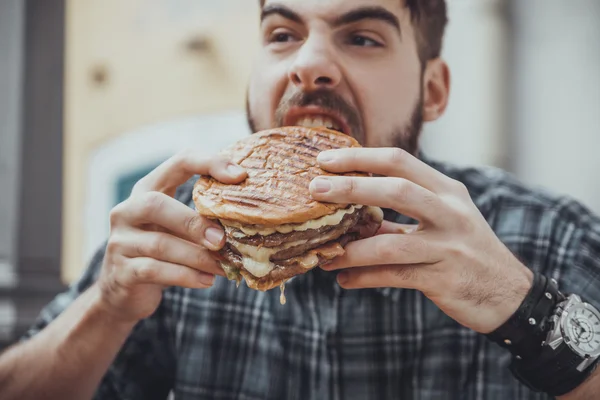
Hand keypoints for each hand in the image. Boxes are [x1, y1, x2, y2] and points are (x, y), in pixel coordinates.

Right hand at [97, 151, 246, 322]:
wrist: (124, 291)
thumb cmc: (162, 252)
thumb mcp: (179, 229)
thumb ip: (203, 219)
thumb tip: (250, 223)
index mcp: (148, 189)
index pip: (179, 161)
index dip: (209, 163)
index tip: (240, 175)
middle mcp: (127, 210)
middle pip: (156, 204)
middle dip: (193, 222)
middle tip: (223, 241)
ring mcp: (120, 241)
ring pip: (160, 244)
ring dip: (197, 257)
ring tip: (224, 267)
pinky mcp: (121, 271)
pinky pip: (155, 270)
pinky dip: (186, 276)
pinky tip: (207, 281)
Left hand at [309, 147, 532, 333]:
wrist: (509, 294)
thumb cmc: (466, 251)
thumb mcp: (441, 222)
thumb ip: (400, 216)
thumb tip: (351, 215)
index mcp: (447, 190)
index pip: (400, 161)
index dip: (360, 157)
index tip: (326, 160)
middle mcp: (450, 212)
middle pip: (395, 189)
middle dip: (351, 188)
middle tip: (315, 190)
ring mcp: (449, 246)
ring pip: (390, 243)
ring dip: (351, 250)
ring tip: (324, 256)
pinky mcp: (444, 278)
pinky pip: (394, 276)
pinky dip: (364, 278)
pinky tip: (345, 280)